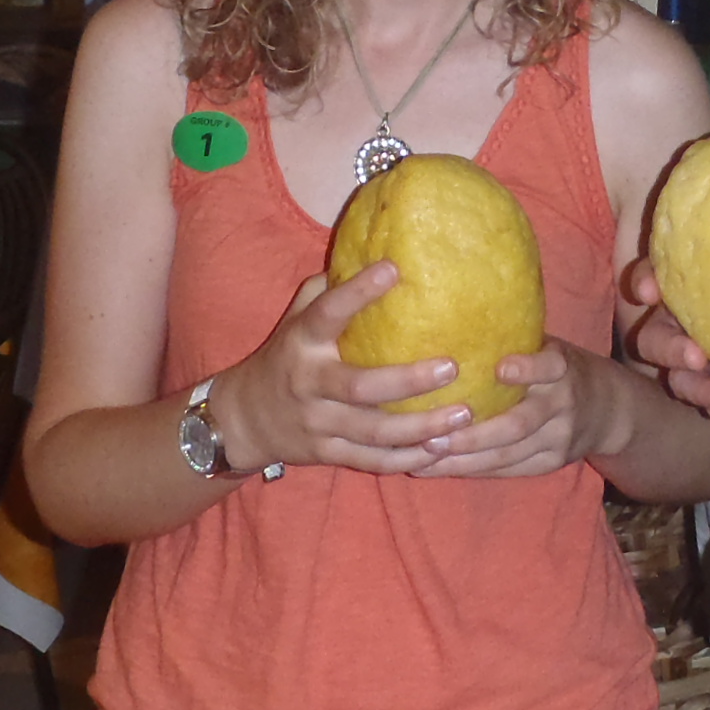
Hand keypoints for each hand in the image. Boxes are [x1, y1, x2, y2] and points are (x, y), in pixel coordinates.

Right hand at [210, 262, 472, 477]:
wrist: (245, 418)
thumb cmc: (288, 354)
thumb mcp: (297, 317)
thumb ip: (328, 290)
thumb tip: (376, 249)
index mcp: (302, 341)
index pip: (328, 313)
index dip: (357, 292)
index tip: (394, 268)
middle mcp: (308, 382)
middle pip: (359, 387)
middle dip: (407, 380)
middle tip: (452, 366)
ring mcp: (317, 423)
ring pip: (372, 432)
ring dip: (420, 426)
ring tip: (463, 414)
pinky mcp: (327, 453)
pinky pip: (371, 460)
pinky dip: (407, 458)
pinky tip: (441, 448)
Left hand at [410, 340, 631, 480]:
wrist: (609, 409)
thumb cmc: (559, 368)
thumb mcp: (548, 347)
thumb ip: (514, 343)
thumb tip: (447, 322)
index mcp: (562, 367)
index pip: (549, 366)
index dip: (527, 368)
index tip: (499, 369)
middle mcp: (562, 404)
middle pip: (518, 424)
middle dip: (474, 435)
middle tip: (432, 438)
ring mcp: (559, 438)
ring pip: (508, 454)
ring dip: (463, 460)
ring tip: (423, 458)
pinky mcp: (551, 462)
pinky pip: (508, 470)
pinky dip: (472, 471)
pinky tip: (437, 469)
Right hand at [621, 257, 709, 419]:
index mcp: (680, 287)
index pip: (648, 279)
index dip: (644, 283)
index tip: (649, 291)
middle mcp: (680, 323)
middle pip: (654, 338)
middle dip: (670, 349)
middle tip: (698, 355)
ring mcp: (698, 358)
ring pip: (680, 378)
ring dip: (697, 389)